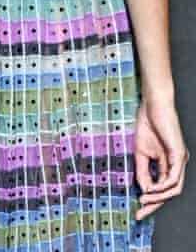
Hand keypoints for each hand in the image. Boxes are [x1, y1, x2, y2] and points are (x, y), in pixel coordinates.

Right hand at [135, 94, 186, 218]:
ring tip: (144, 200)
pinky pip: (173, 177)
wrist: (153, 105)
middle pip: (170, 193)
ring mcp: (180, 160)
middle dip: (155, 205)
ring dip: (158, 197)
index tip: (137, 210)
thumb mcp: (140, 151)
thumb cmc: (147, 124)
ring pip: (174, 188)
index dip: (151, 200)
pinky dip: (162, 186)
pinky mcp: (179, 154)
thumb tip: (143, 188)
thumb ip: (142, 170)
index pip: (163, 188)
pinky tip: (151, 189)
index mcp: (169, 164)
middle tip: (140, 213)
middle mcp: (178, 165)